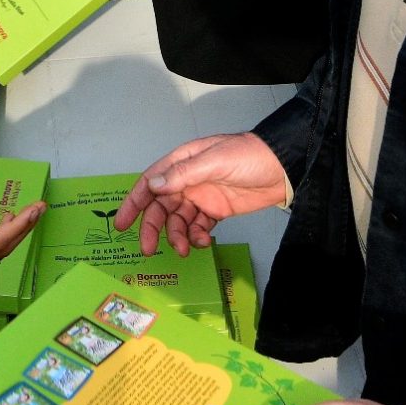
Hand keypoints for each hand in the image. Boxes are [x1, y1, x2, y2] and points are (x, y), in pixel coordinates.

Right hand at [117, 132, 289, 253]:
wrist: (283, 168)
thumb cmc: (249, 156)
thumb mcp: (214, 161)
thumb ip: (183, 174)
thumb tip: (153, 185)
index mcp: (182, 162)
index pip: (150, 182)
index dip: (133, 202)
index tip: (122, 223)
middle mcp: (187, 180)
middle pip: (160, 207)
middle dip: (152, 228)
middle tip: (147, 248)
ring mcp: (202, 196)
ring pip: (178, 221)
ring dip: (177, 236)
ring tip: (184, 248)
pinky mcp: (216, 211)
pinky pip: (198, 227)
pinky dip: (196, 237)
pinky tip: (203, 241)